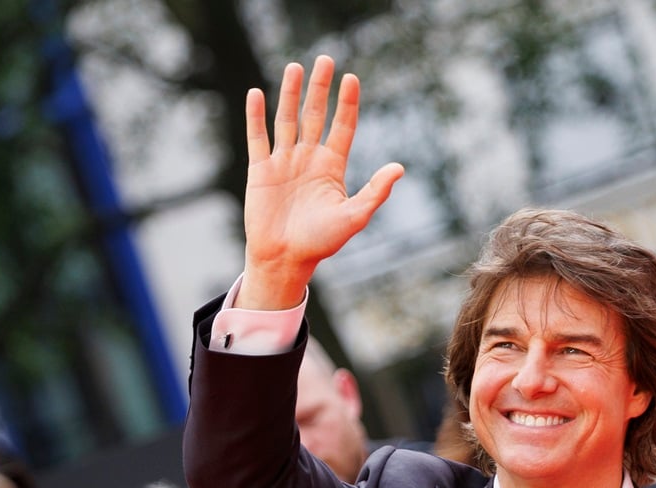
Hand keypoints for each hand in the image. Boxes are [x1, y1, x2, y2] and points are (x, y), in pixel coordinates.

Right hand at [240, 55, 403, 309]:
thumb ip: (375, 191)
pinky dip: (256, 116)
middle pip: (315, 115)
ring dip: (290, 94)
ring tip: (295, 67)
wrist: (286, 259)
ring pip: (287, 120)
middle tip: (325, 59)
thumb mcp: (354, 216)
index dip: (347, 103)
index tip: (351, 79)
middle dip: (320, 88)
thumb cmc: (322, 242)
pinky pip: (258, 137)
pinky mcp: (260, 170)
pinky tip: (257, 94)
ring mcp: (284, 162)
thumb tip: (399, 167)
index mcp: (332, 167)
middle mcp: (309, 159)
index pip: (342, 127)